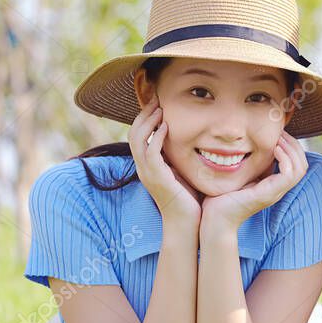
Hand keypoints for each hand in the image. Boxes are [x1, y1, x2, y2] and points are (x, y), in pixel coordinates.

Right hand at [127, 96, 200, 222]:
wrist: (186, 223)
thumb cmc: (188, 199)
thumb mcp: (180, 172)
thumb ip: (177, 156)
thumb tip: (187, 139)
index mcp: (147, 165)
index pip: (137, 135)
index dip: (144, 118)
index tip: (157, 103)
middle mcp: (143, 167)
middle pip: (133, 133)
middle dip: (144, 114)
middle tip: (156, 99)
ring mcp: (147, 172)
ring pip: (138, 140)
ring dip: (148, 122)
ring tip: (160, 109)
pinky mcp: (157, 177)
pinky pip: (151, 152)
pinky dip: (157, 137)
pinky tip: (167, 127)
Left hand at [201, 132, 307, 231]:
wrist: (215, 219)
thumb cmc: (221, 197)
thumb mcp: (238, 175)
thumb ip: (248, 163)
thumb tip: (246, 142)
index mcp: (273, 185)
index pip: (297, 163)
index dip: (291, 145)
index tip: (278, 132)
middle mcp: (278, 189)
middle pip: (302, 164)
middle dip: (294, 144)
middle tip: (280, 131)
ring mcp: (275, 192)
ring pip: (300, 168)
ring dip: (291, 149)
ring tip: (278, 138)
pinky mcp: (268, 194)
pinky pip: (289, 174)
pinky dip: (285, 158)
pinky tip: (274, 148)